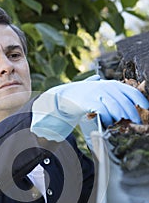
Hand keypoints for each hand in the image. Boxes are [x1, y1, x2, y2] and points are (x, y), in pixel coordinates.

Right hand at [30, 75, 148, 142]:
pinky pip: (104, 112)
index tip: (147, 108)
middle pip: (126, 103)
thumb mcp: (92, 87)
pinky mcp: (90, 102)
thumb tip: (97, 78)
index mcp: (111, 84)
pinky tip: (106, 122)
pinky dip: (107, 119)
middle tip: (135, 122)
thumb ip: (97, 83)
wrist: (62, 96)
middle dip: (132, 114)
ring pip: (116, 109)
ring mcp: (98, 94)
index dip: (141, 100)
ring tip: (118, 124)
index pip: (131, 92)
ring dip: (119, 119)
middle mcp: (106, 87)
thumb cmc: (79, 94)